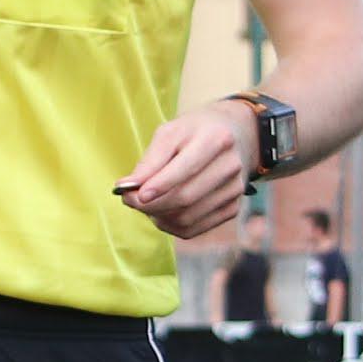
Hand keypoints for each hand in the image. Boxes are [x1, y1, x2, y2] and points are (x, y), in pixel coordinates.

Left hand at [112, 103, 258, 240]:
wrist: (232, 135)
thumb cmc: (193, 133)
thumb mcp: (170, 133)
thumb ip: (150, 161)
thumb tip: (128, 187)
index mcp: (216, 138)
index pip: (186, 168)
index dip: (160, 185)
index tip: (136, 195)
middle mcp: (231, 165)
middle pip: (186, 197)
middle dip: (152, 204)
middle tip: (130, 200)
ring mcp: (235, 189)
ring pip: (188, 217)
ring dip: (158, 216)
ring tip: (145, 204)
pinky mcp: (232, 208)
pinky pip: (194, 228)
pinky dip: (171, 225)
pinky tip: (161, 213)